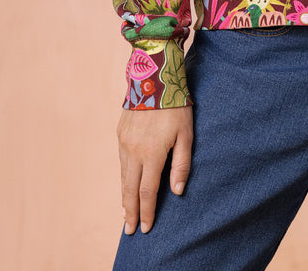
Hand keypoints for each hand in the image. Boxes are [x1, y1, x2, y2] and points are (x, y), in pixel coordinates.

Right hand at [117, 106, 192, 234]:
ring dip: (124, 195)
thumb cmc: (176, 106)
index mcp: (152, 153)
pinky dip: (123, 176)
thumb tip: (177, 192)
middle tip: (129, 230)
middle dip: (130, 211)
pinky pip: (121, 161)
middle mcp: (134, 151)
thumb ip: (181, 165)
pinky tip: (126, 183)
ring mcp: (124, 142)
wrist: (153, 77)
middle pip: (130, 189)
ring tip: (126, 212)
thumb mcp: (186, 134)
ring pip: (123, 176)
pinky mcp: (120, 133)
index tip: (145, 227)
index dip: (146, 211)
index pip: (147, 191)